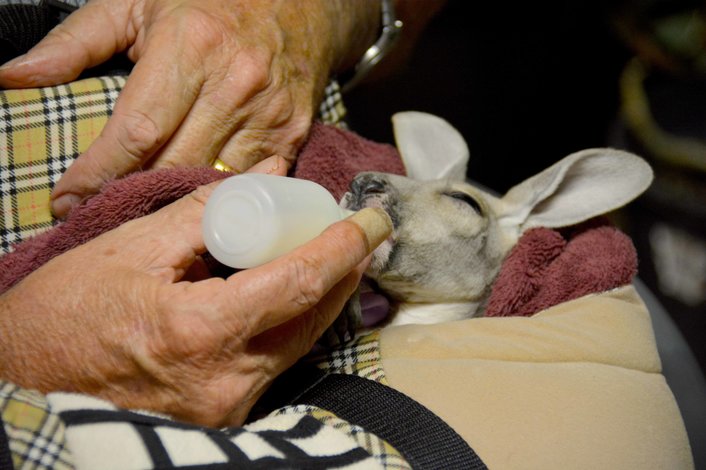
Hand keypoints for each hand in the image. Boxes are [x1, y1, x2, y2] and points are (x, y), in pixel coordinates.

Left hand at [0, 0, 377, 216]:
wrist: (299, 6)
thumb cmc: (210, 3)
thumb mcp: (137, 4)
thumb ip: (75, 41)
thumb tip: (15, 76)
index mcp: (190, 47)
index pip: (136, 132)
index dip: (98, 174)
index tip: (67, 201)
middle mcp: (234, 84)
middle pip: (173, 164)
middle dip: (130, 194)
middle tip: (98, 212)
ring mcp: (269, 113)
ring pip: (213, 181)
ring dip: (174, 202)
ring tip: (144, 212)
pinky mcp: (293, 133)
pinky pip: (253, 183)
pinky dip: (225, 198)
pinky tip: (201, 205)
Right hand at [0, 157, 392, 426]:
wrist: (30, 380)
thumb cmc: (67, 312)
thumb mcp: (132, 247)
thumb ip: (206, 210)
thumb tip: (266, 177)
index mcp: (202, 331)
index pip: (299, 283)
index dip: (344, 247)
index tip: (372, 221)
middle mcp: (226, 379)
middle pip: (313, 317)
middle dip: (346, 270)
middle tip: (361, 233)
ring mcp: (227, 404)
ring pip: (301, 343)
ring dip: (324, 297)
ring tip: (337, 255)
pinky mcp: (224, 413)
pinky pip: (277, 361)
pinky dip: (293, 322)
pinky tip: (296, 293)